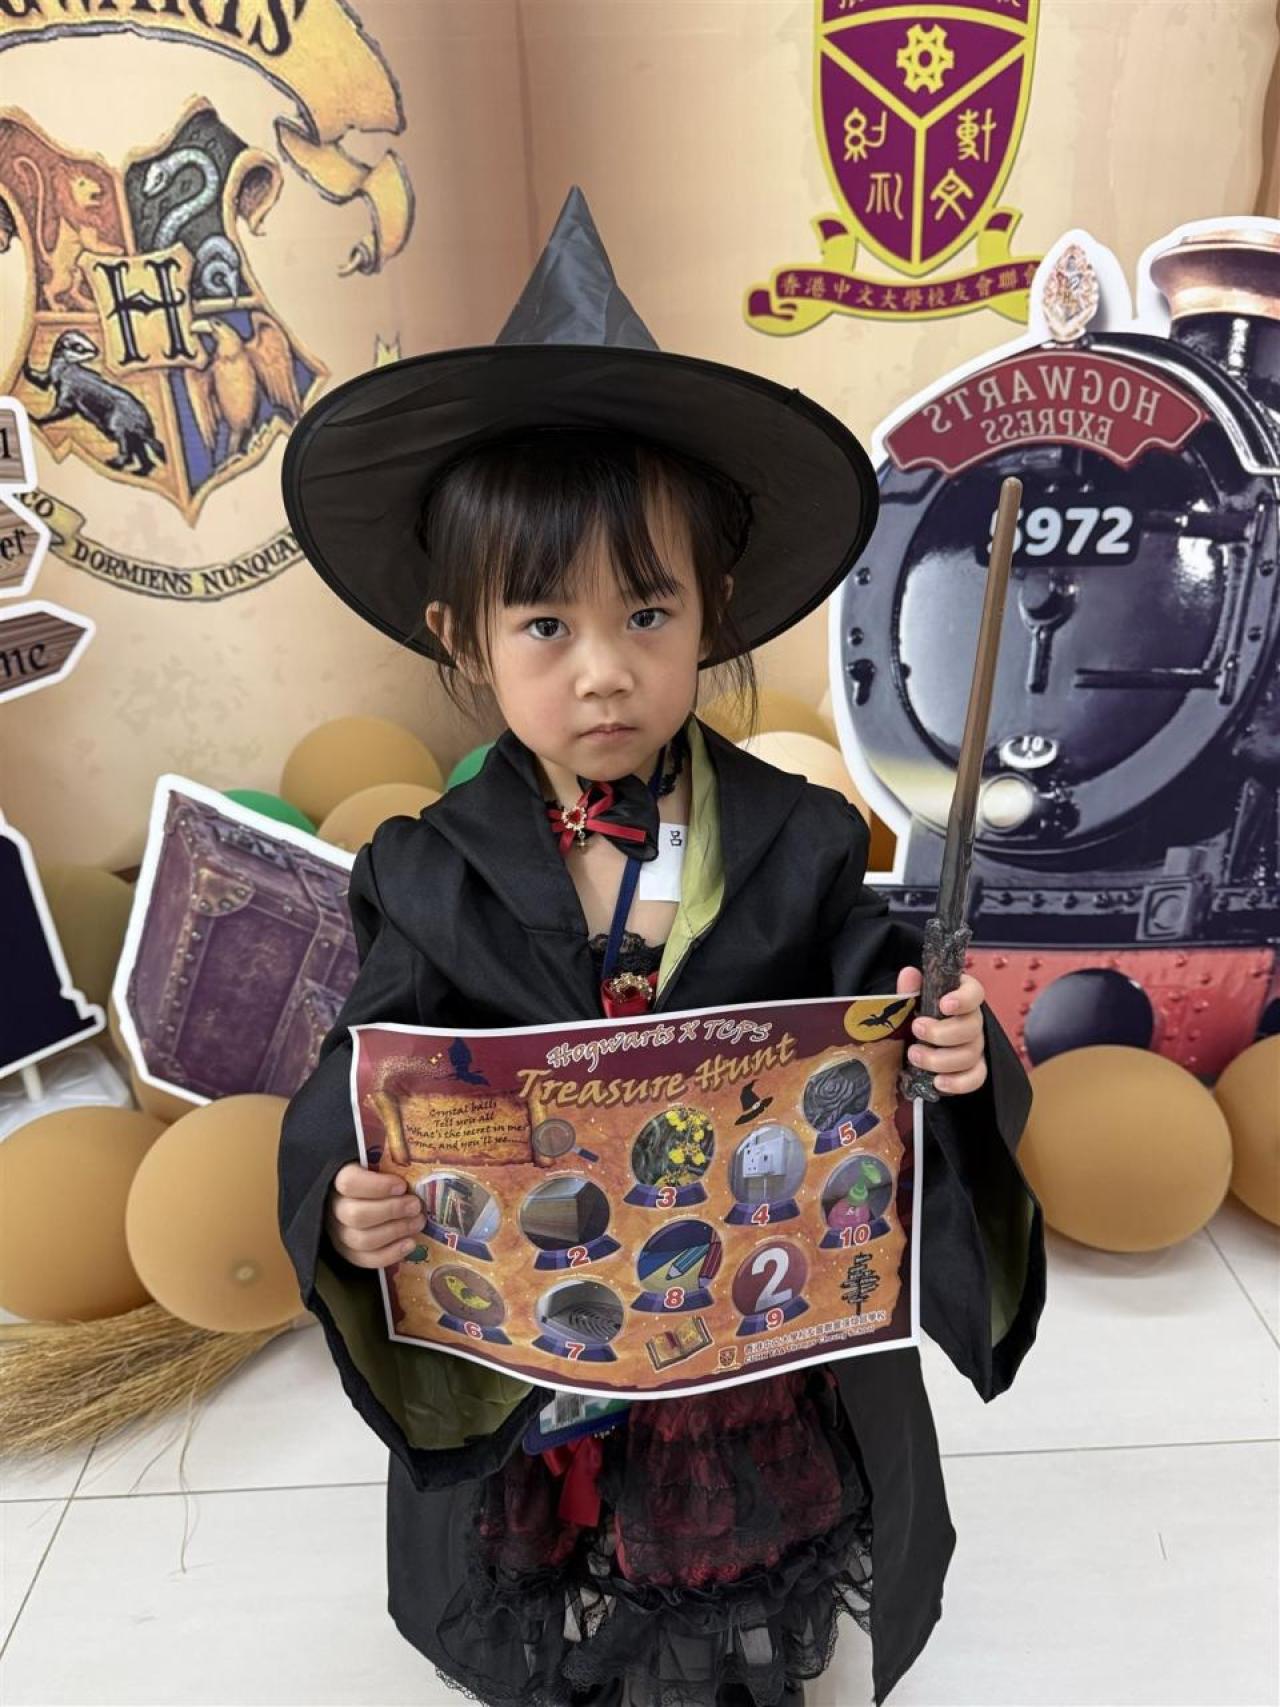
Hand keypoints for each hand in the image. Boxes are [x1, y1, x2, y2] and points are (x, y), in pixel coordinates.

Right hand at [325, 1161, 424, 1267]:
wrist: (363, 1196)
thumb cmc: (376, 1176)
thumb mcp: (378, 1163)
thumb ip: (389, 1162)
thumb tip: (416, 1166)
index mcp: (338, 1179)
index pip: (349, 1183)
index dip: (377, 1186)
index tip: (401, 1185)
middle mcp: (334, 1208)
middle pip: (357, 1215)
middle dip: (391, 1211)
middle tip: (416, 1206)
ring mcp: (339, 1233)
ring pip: (362, 1240)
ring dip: (395, 1232)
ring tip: (418, 1222)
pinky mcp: (348, 1252)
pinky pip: (366, 1260)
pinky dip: (391, 1254)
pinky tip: (410, 1243)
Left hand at [896, 966, 987, 1094]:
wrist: (906, 1046)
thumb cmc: (912, 1018)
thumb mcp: (907, 1003)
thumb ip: (909, 990)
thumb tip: (909, 974)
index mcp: (960, 997)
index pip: (975, 993)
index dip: (963, 999)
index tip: (944, 1005)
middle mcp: (972, 1021)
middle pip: (972, 1027)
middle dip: (942, 1032)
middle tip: (916, 1029)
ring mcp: (975, 1047)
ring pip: (971, 1054)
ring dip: (940, 1059)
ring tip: (914, 1055)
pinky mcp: (973, 1070)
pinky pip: (976, 1078)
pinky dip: (957, 1082)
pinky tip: (937, 1082)